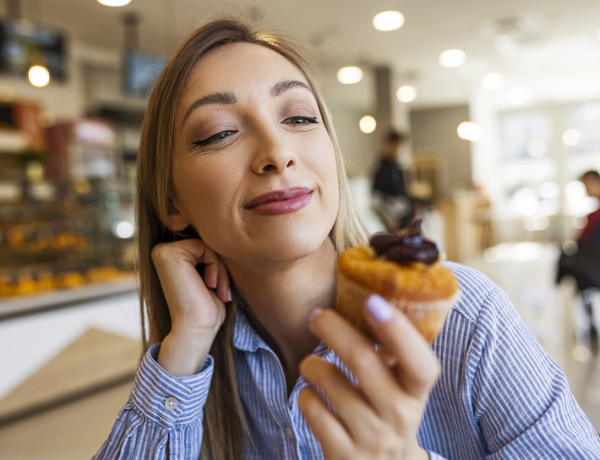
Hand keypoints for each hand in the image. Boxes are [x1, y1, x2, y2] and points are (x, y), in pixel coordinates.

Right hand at [152, 239, 230, 375]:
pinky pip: (206, 247)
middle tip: (222, 291)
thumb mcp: (208, 277)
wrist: (196, 329)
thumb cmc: (206, 309)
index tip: (219, 289)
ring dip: (221, 269)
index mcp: (168, 257)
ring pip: (208, 245)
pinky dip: (217, 266)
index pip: (204, 246)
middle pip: (206, 244)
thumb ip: (208, 257)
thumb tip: (222, 238)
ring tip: (219, 290)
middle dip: (220, 267)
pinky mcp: (170, 253)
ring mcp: (162, 251)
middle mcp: (161, 251)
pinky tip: (211, 284)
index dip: (217, 265)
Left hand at [298, 295, 437, 459]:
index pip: (420, 363)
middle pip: (362, 360)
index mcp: (416, 394)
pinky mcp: (343, 455)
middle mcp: (399, 417)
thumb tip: (370, 303)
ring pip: (330, 381)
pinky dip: (305, 394)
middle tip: (316, 316)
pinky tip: (312, 396)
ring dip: (312, 364)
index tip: (372, 301)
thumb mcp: (400, 390)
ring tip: (311, 364)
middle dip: (333, 328)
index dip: (398, 331)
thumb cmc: (386, 415)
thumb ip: (392, 355)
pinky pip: (313, 409)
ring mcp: (371, 438)